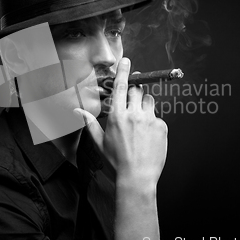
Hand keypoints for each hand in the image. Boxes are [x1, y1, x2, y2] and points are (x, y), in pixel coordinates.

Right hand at [74, 58, 167, 188]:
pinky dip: (152, 122)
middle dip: (134, 91)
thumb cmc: (117, 162)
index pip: (121, 87)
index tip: (126, 61)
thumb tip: (77, 111)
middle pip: (137, 90)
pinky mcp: (162, 127)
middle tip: (132, 100)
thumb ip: (89, 123)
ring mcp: (150, 120)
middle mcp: (134, 114)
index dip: (123, 71)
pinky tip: (148, 136)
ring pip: (149, 101)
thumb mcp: (99, 143)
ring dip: (144, 105)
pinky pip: (158, 117)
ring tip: (140, 121)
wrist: (137, 178)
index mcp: (117, 116)